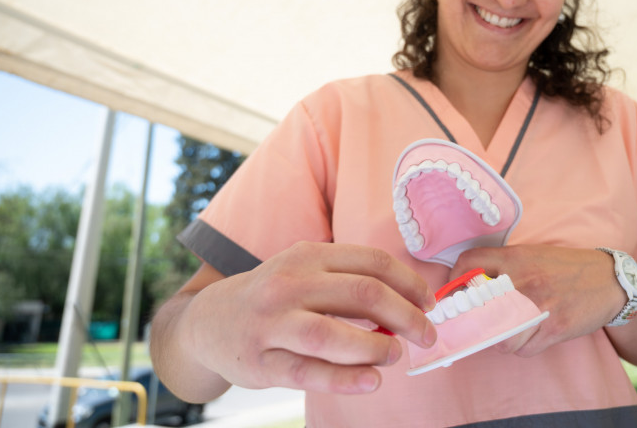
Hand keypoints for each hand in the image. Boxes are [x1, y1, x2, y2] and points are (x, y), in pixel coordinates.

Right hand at [179, 241, 436, 394]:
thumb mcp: (304, 273)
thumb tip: (407, 308)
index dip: (409, 282)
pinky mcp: (261, 362)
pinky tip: (371, 381)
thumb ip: (347, 283)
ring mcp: (272, 323)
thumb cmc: (273, 297)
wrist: (206, 322)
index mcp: (307, 256)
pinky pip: (308, 372)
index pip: (371, 262)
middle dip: (406, 315)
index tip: (429, 303)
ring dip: (376, 346)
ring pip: (333, 334)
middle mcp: (288, 284)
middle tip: (427, 334)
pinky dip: (345, 379)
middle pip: (362, 294)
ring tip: (396, 354)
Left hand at [448, 245, 623, 356]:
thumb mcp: (533, 255)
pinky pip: (523, 349)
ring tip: (508, 333)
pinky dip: (523, 347)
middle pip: (477, 308)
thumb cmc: (567, 268)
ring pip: (499, 337)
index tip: (454, 294)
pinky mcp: (554, 327)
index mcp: (516, 257)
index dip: (454, 279)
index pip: (470, 262)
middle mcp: (523, 279)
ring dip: (500, 340)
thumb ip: (505, 267)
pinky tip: (531, 337)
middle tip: (472, 324)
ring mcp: (539, 305)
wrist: (609, 279)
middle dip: (471, 321)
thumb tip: (471, 286)